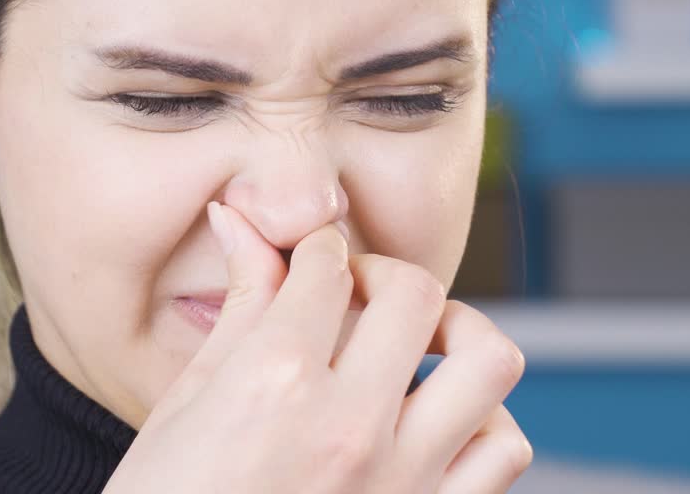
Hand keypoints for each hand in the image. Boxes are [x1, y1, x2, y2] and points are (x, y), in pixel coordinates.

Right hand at [103, 201, 529, 492]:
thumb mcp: (184, 403)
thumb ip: (237, 308)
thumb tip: (239, 222)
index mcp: (273, 384)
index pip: (325, 268)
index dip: (317, 247)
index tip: (312, 257)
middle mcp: (348, 426)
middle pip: (413, 293)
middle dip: (382, 274)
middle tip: (354, 292)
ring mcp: (400, 479)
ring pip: (488, 361)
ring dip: (457, 332)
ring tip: (416, 342)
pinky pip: (505, 450)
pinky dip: (485, 418)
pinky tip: (438, 415)